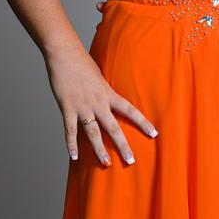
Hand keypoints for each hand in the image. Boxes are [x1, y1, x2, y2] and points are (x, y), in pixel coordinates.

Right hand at [46, 46, 157, 164]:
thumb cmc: (83, 63)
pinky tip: (73, 157)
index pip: (130, 110)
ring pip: (93, 133)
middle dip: (122, 145)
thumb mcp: (100, 77)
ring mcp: (82, 107)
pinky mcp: (67, 109)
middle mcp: (98, 102)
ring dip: (99, 150)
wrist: (65, 54)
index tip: (154, 133)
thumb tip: (110, 100)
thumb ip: (105, 91)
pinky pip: (70, 130)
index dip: (142, 122)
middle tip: (131, 160)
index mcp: (108, 93)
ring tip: (106, 164)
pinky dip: (71, 144)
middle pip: (113, 127)